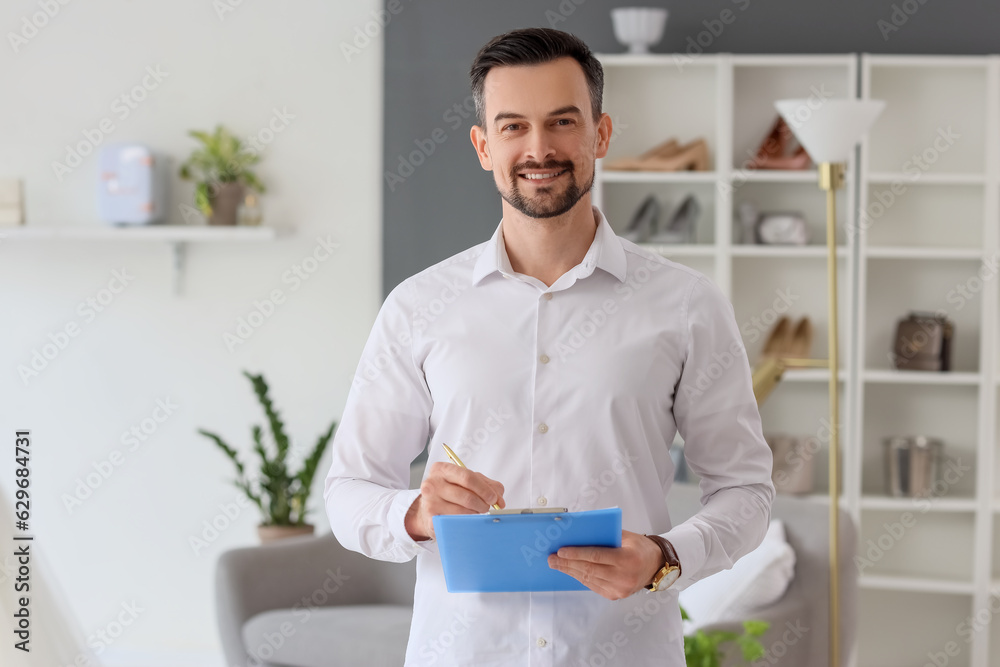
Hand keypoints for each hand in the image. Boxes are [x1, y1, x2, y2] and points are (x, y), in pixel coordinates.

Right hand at [404, 462, 504, 540]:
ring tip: (476, 513)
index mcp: (442, 469)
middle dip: (482, 503)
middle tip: (487, 507)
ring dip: (475, 514)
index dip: (484, 489)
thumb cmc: (450, 493)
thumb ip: (487, 486)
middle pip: (466, 495)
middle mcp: (432, 484)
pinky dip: (466, 523)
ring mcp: (429, 502)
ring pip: (462, 511)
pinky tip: (467, 520)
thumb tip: (500, 500)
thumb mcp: (468, 482)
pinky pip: (455, 522)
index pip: (467, 477)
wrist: (428, 509)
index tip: (493, 497)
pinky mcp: (430, 519)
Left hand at [548, 530, 664, 599]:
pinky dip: (580, 577)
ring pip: (589, 579)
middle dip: (567, 564)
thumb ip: (605, 536)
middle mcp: (624, 576)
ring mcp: (620, 589)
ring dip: (570, 571)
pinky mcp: (616, 595)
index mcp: (627, 559)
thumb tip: (578, 535)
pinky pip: (593, 585)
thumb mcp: (625, 536)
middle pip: (589, 569)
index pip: (596, 556)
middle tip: (552, 559)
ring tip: (557, 564)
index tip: (560, 551)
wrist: (657, 566)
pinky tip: (571, 571)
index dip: (576, 554)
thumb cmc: (639, 546)